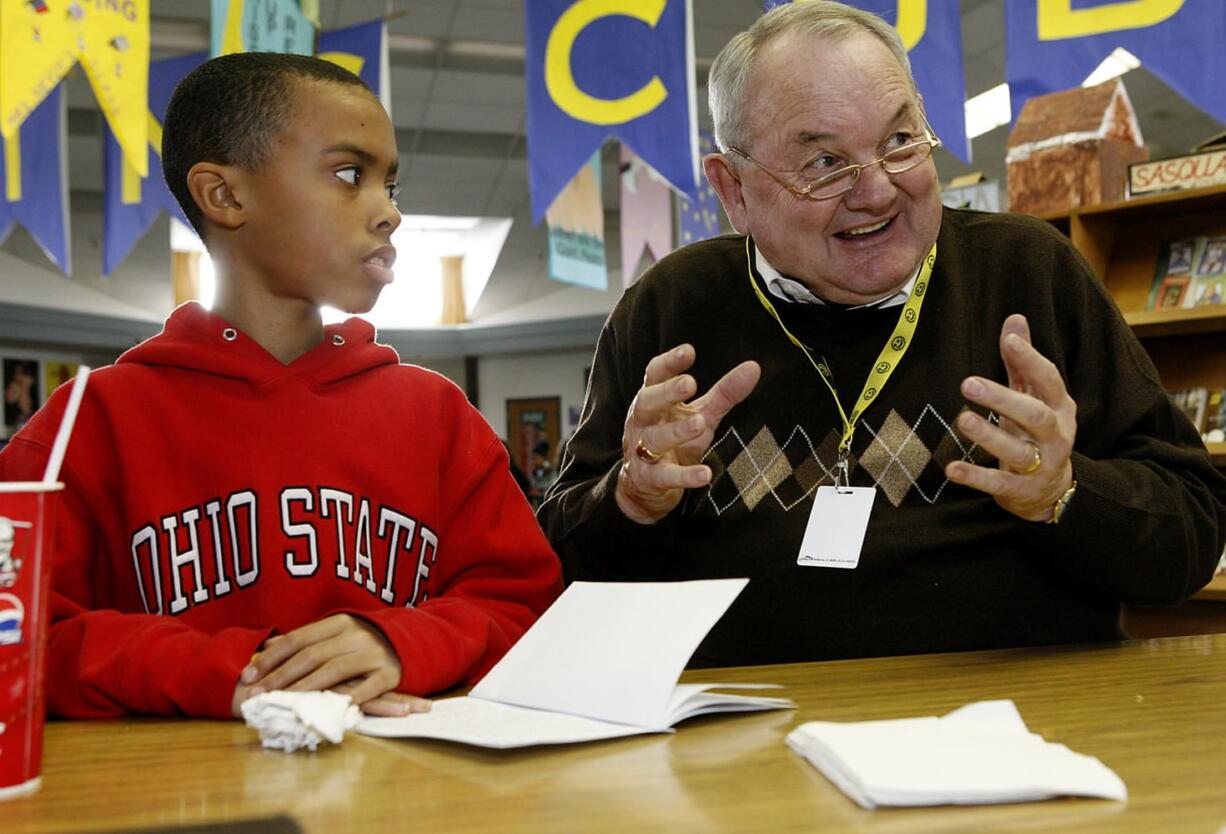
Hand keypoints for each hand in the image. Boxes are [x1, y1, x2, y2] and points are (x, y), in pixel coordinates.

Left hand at [231, 614, 412, 716]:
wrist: (412, 640)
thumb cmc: (364, 643)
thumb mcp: (336, 634)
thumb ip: (305, 642)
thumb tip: (264, 648)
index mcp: (338, 622)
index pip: (297, 639)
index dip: (270, 658)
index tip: (247, 676)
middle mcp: (355, 634)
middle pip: (311, 656)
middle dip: (280, 676)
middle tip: (256, 695)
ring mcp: (373, 652)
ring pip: (334, 670)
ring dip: (306, 689)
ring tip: (284, 704)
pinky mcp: (390, 672)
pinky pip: (370, 685)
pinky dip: (353, 697)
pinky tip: (333, 709)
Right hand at [616, 344, 759, 523]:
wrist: (646, 486)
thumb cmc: (676, 440)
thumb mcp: (701, 413)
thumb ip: (724, 393)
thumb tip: (754, 367)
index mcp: (654, 401)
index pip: (655, 375)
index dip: (669, 363)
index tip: (689, 351)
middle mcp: (643, 422)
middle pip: (647, 402)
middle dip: (666, 392)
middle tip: (689, 383)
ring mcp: (642, 451)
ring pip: (655, 439)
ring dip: (676, 431)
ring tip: (699, 423)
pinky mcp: (650, 479)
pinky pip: (666, 476)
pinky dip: (685, 476)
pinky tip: (705, 474)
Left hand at [944, 314, 1076, 521]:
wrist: (1052, 490)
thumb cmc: (1036, 432)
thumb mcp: (1033, 397)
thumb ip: (1022, 362)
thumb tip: (1015, 319)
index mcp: (1059, 407)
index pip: (1048, 380)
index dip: (1031, 360)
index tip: (1010, 341)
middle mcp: (1055, 435)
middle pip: (1035, 416)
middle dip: (1003, 400)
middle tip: (968, 384)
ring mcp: (1040, 465)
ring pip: (1017, 451)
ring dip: (988, 436)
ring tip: (962, 419)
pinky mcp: (1020, 490)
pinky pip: (997, 483)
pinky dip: (974, 477)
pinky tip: (951, 468)